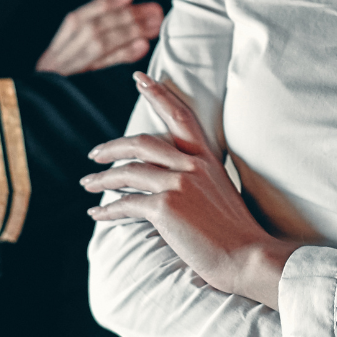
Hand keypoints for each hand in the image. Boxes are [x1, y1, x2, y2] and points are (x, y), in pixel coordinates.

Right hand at [36, 0, 163, 75]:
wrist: (46, 95)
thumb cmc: (66, 65)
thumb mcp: (74, 41)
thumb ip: (96, 23)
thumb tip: (126, 1)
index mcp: (64, 34)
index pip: (84, 13)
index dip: (107, 2)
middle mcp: (65, 47)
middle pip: (98, 26)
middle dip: (129, 16)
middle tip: (156, 10)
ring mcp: (72, 65)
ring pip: (103, 42)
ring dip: (131, 31)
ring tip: (155, 25)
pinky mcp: (82, 83)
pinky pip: (106, 65)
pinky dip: (124, 54)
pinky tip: (142, 46)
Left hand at [82, 72, 292, 307]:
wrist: (248, 258)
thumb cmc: (234, 233)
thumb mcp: (219, 193)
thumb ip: (196, 180)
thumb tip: (166, 180)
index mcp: (207, 159)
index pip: (181, 116)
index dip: (159, 94)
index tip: (140, 78)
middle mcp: (192, 165)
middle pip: (143, 141)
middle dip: (113, 145)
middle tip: (95, 153)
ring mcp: (179, 184)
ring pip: (128, 171)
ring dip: (102, 178)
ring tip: (88, 183)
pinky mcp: (166, 207)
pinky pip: (126, 203)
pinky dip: (108, 209)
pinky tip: (97, 214)